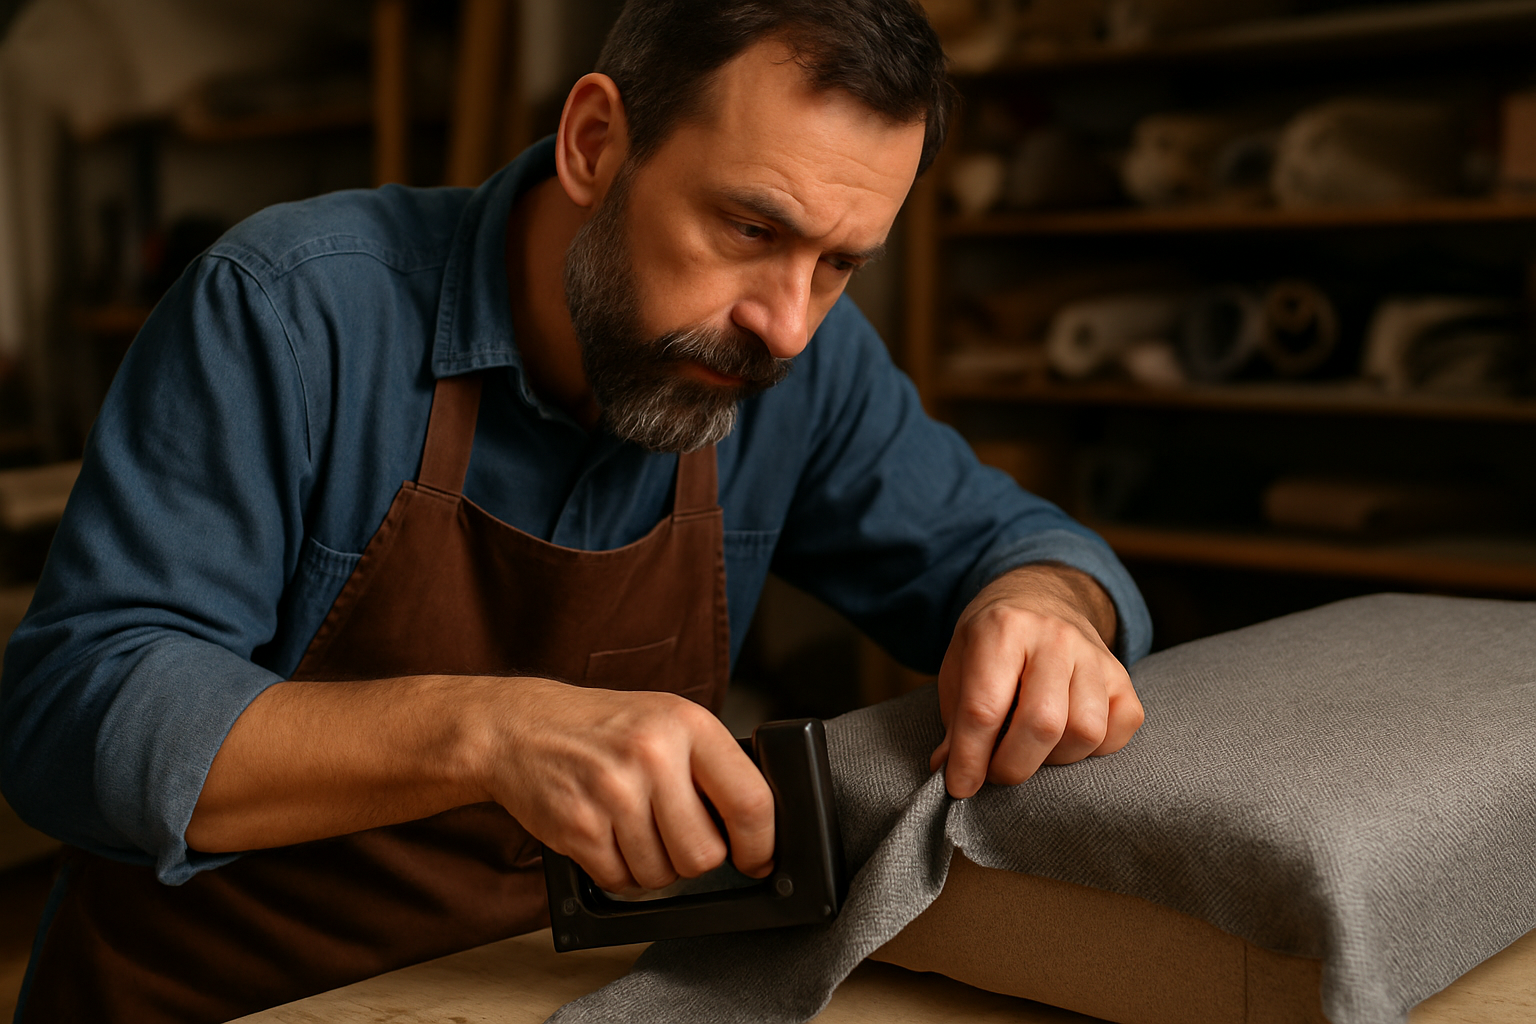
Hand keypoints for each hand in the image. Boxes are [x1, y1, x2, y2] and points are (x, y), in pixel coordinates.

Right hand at [484, 678, 775, 892]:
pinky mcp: (580, 827)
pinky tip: (609, 836)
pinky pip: (622, 882)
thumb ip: (710, 766)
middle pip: (705, 855)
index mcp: (688, 724)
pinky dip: (620, 872)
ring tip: (634, 826)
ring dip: (654, 867)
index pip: (750, 801)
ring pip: (664, 877)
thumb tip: (756, 829)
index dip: (761, 844)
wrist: (520, 727)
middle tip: (676, 835)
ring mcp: (614, 794)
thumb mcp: (667, 721)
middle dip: (695, 858)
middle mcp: (653, 756)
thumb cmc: (602, 727)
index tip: (758, 859)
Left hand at [929, 565, 1143, 798]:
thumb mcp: (959, 668)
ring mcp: (1094, 655)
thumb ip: (956, 721)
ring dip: (1055, 759)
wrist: (1039, 599)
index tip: (961, 786)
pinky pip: (1120, 728)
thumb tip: (950, 771)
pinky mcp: (1122, 676)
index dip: (970, 757)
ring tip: (1031, 751)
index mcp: (1002, 629)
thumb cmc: (992, 644)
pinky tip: (1067, 739)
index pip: (985, 707)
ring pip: (1086, 731)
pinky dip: (1095, 749)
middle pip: (1043, 723)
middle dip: (1013, 765)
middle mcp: (1054, 637)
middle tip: (996, 772)